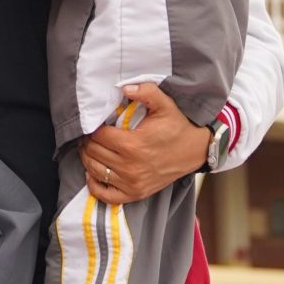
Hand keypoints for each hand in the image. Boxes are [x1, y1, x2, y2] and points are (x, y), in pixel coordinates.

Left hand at [84, 83, 209, 204]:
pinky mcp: (135, 194)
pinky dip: (95, 185)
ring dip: (88, 158)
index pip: (98, 136)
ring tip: (91, 148)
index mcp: (132, 144)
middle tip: (90, 135)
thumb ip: (145, 91)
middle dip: (88, 142)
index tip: (94, 123)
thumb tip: (124, 88)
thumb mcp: (164, 104)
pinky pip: (106, 195)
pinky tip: (94, 173)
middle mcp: (129, 166)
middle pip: (93, 153)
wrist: (195, 150)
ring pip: (95, 171)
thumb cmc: (177, 126)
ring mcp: (132, 183)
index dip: (92, 128)